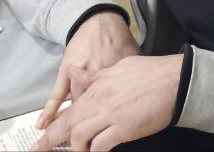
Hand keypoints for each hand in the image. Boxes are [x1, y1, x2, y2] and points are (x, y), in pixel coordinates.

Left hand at [30, 54, 182, 151]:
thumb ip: (94, 76)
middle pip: (67, 125)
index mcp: (96, 86)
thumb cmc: (150, 72)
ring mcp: (109, 114)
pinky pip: (101, 145)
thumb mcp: (117, 68)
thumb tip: (77, 76)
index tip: (39, 140)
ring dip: (78, 148)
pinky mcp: (123, 127)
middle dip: (50, 142)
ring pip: (79, 137)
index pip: (67, 110)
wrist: (174, 79)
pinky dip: (96, 151)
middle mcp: (98, 101)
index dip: (51, 128)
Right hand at [35, 10, 138, 130]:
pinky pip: (57, 94)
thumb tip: (147, 94)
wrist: (100, 21)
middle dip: (90, 127)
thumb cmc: (118, 41)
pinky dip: (50, 110)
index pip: (114, 106)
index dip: (113, 122)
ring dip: (73, 123)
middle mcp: (98, 76)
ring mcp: (80, 74)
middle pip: (93, 110)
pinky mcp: (67, 71)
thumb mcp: (133, 60)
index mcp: (116, 76)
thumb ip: (134, 78)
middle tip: (85, 142)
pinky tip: (43, 124)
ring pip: (77, 105)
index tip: (111, 133)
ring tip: (66, 141)